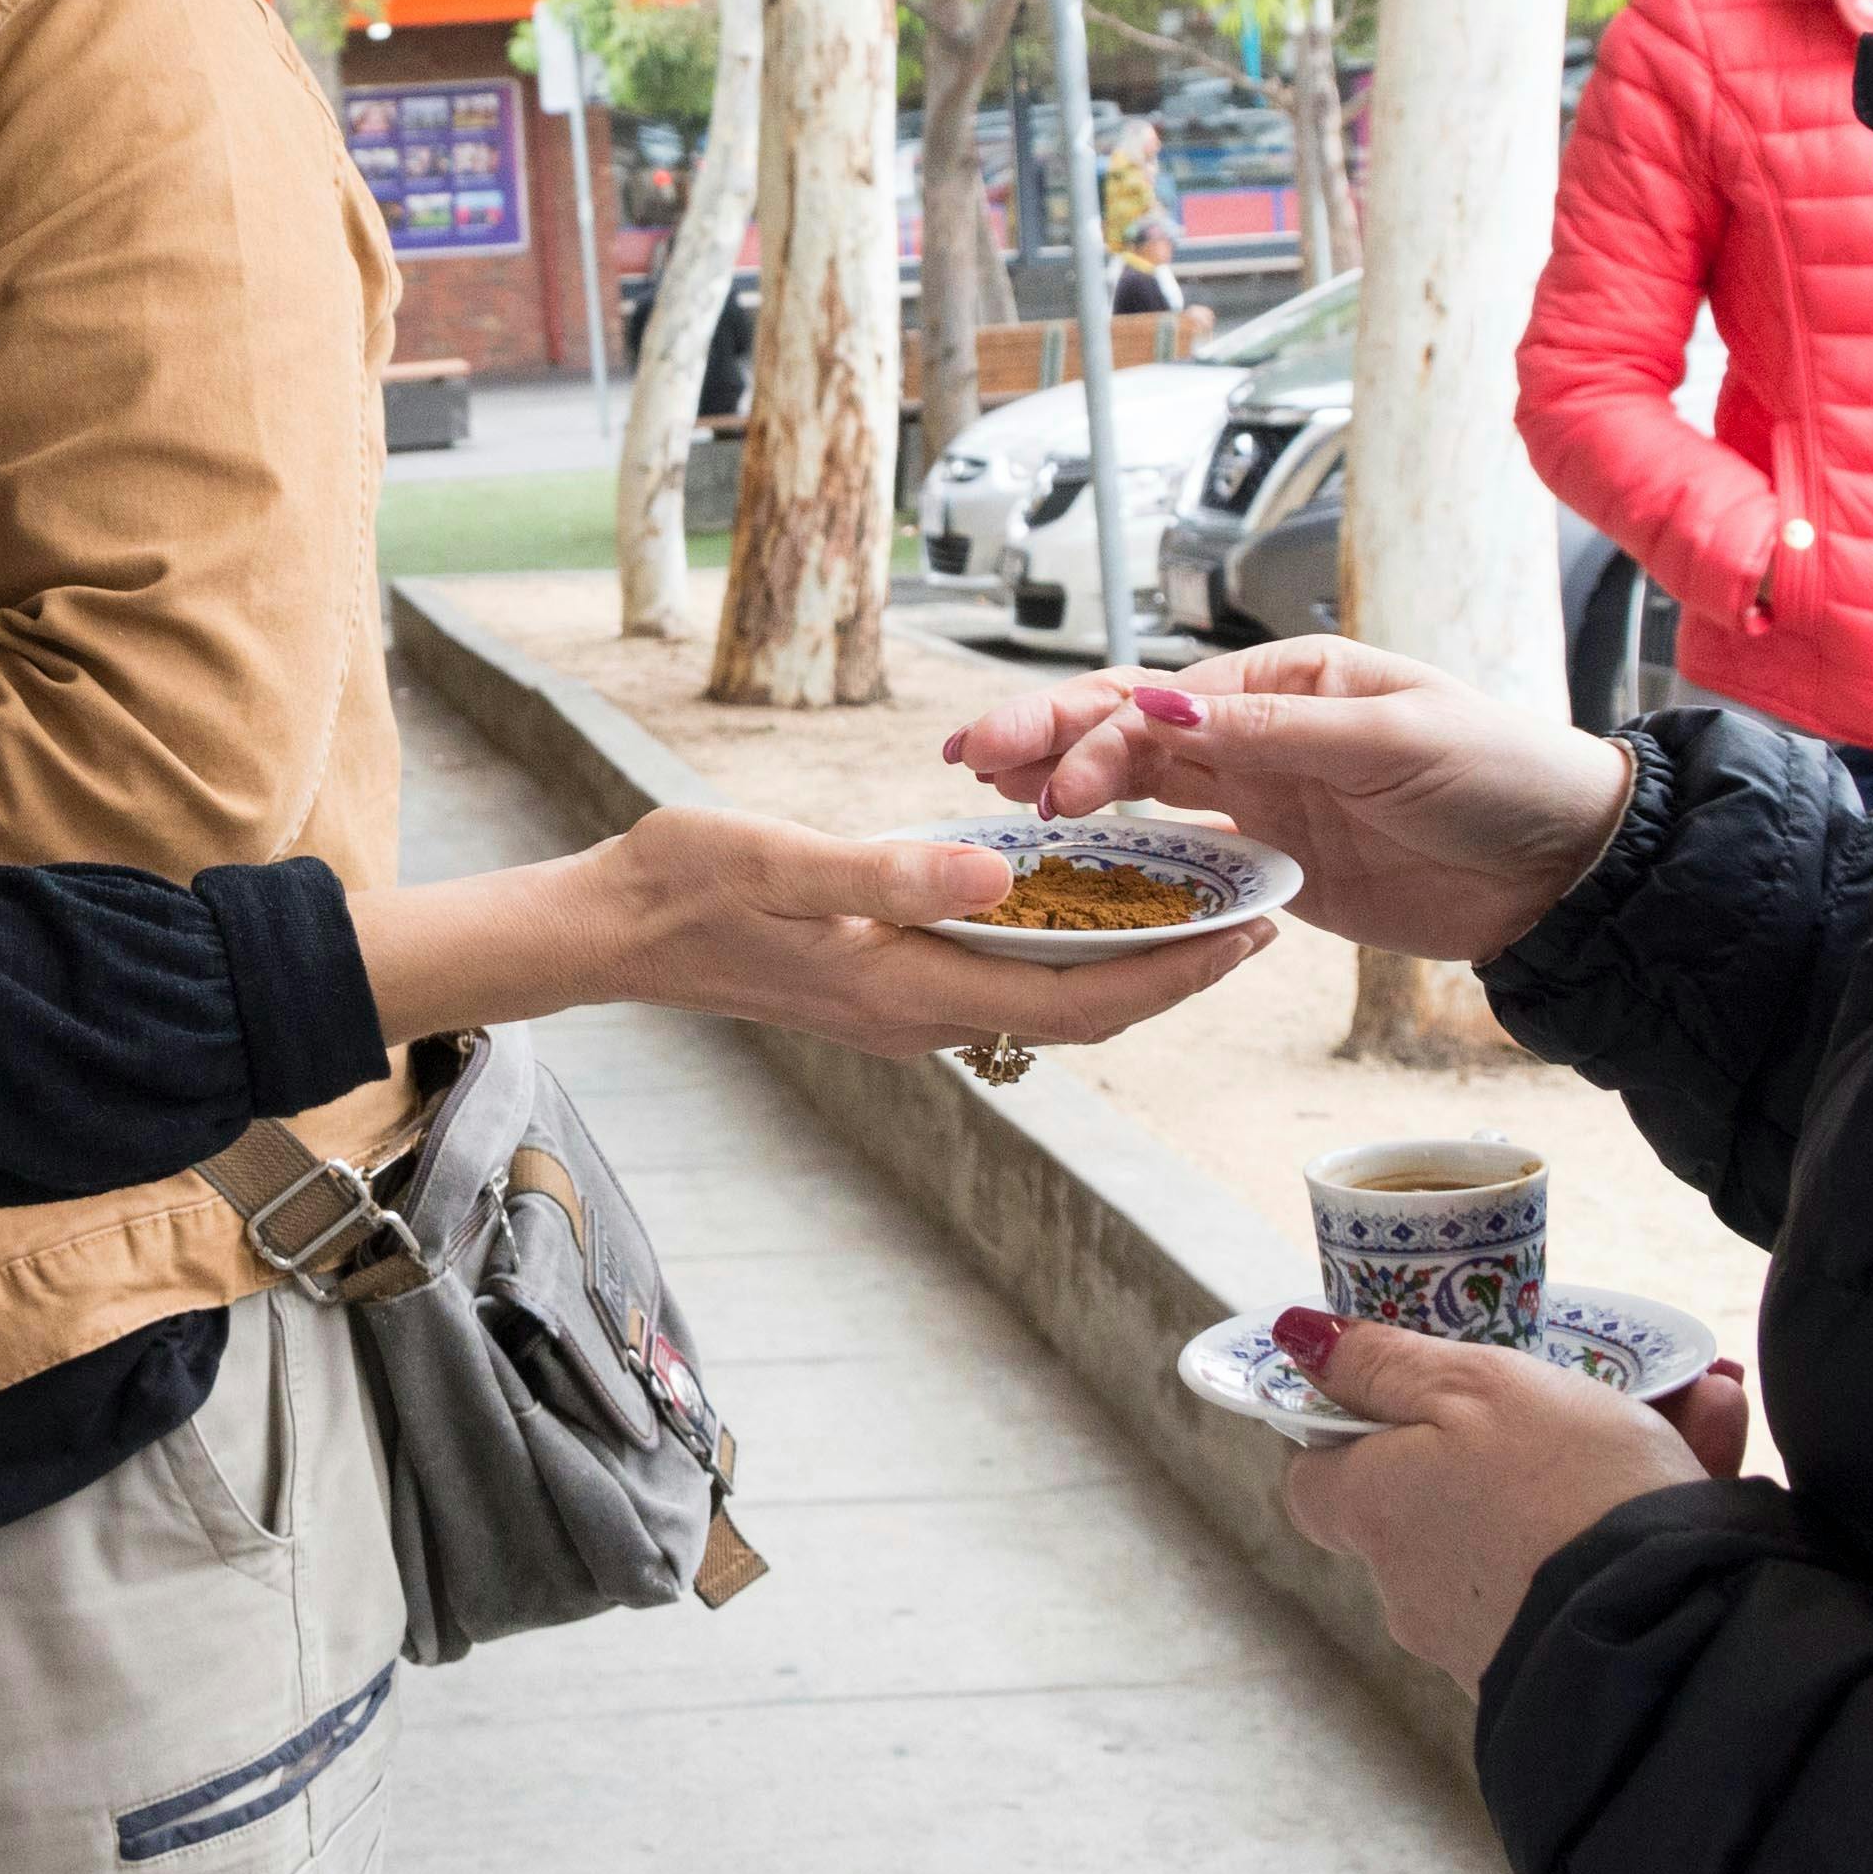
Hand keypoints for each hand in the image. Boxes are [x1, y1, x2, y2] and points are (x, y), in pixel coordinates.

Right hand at [352, 808, 1262, 1059]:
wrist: (610, 928)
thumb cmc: (682, 884)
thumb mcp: (781, 862)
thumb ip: (892, 871)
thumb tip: (1003, 874)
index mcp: (911, 988)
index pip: (1079, 997)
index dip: (1176, 972)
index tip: (1252, 933)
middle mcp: (921, 1011)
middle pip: (1085, 1008)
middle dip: (1179, 969)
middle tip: (1261, 916)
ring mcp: (903, 1002)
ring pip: (1047, 994)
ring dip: (1129, 958)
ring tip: (1200, 905)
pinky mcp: (886, 980)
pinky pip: (1004, 975)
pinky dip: (1066, 946)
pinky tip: (1087, 899)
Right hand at [948, 641, 1633, 965]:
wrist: (1566, 869)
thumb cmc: (1501, 774)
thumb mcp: (1394, 742)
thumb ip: (1276, 733)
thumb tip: (1165, 706)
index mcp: (1290, 680)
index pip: (1166, 696)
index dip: (1089, 727)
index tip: (1036, 770)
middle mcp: (1264, 732)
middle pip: (1133, 731)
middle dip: (1049, 740)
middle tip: (971, 761)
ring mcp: (1265, 798)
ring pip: (1144, 788)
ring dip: (1071, 790)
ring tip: (995, 799)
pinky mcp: (1275, 866)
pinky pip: (1184, 858)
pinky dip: (1125, 857)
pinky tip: (1070, 862)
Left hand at [1270, 1308, 1716, 1690]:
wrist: (1672, 1631)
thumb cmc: (1563, 1488)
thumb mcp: (1474, 1385)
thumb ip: (1385, 1362)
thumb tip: (1298, 1340)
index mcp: (1377, 1513)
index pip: (1320, 1479)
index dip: (1355, 1431)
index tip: (1410, 1393)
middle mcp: (1416, 1589)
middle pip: (1443, 1497)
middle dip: (1512, 1439)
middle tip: (1581, 1382)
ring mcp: (1490, 1637)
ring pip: (1540, 1525)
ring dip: (1602, 1465)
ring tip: (1694, 1396)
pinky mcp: (1569, 1665)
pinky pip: (1600, 1570)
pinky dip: (1650, 1514)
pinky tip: (1718, 1439)